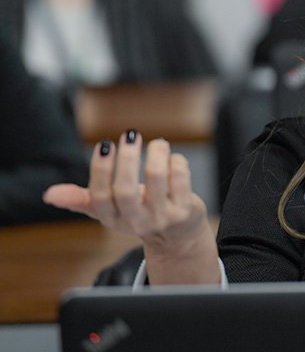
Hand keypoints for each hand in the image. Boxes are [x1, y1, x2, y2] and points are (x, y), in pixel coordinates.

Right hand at [43, 130, 219, 283]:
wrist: (178, 238)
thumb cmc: (140, 214)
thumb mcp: (111, 210)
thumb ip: (84, 199)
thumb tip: (49, 195)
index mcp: (113, 218)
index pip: (100, 197)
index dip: (101, 170)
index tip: (105, 144)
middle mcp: (137, 221)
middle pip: (125, 192)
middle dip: (126, 160)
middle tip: (130, 135)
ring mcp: (163, 217)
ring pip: (157, 181)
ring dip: (156, 156)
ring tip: (157, 143)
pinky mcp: (186, 212)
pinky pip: (181, 181)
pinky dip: (177, 163)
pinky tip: (173, 157)